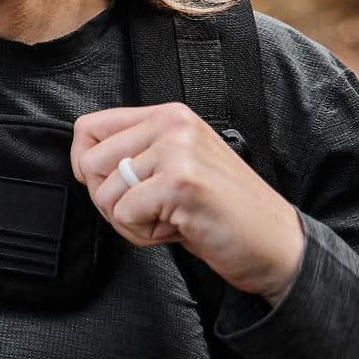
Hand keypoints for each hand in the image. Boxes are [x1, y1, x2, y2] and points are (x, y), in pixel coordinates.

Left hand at [70, 103, 303, 303]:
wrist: (276, 243)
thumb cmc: (222, 210)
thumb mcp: (175, 165)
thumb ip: (135, 153)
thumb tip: (82, 160)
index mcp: (168, 115)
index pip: (88, 127)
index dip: (87, 165)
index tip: (112, 185)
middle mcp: (172, 124)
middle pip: (89, 163)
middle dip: (109, 200)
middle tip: (149, 210)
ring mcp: (178, 151)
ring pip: (105, 193)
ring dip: (130, 221)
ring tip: (169, 219)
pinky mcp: (181, 182)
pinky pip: (125, 214)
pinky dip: (144, 234)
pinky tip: (177, 229)